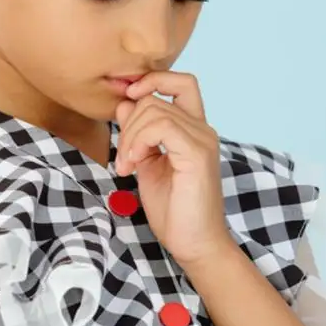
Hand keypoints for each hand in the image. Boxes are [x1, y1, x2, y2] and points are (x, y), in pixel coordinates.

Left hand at [114, 71, 233, 268]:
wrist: (194, 243)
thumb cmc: (174, 209)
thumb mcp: (146, 163)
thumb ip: (138, 133)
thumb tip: (125, 103)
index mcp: (193, 129)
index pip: (180, 82)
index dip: (152, 81)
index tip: (127, 101)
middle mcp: (202, 129)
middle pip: (156, 98)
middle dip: (128, 123)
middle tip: (123, 157)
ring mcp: (202, 139)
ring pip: (155, 110)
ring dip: (130, 136)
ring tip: (126, 165)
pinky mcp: (198, 154)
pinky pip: (162, 127)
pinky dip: (138, 141)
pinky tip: (133, 165)